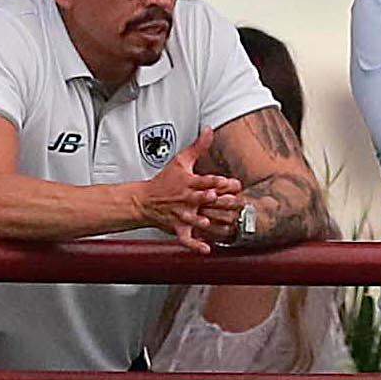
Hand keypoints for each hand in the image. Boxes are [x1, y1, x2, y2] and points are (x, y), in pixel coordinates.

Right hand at [127, 131, 243, 248]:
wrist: (144, 200)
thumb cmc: (164, 181)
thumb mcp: (180, 161)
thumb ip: (198, 147)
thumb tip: (209, 130)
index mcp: (189, 183)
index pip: (206, 181)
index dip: (219, 182)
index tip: (234, 184)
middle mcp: (187, 199)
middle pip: (205, 200)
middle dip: (219, 201)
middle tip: (236, 202)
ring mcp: (182, 214)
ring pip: (197, 219)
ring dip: (207, 221)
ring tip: (222, 223)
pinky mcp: (179, 228)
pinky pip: (186, 238)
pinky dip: (195, 244)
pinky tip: (207, 249)